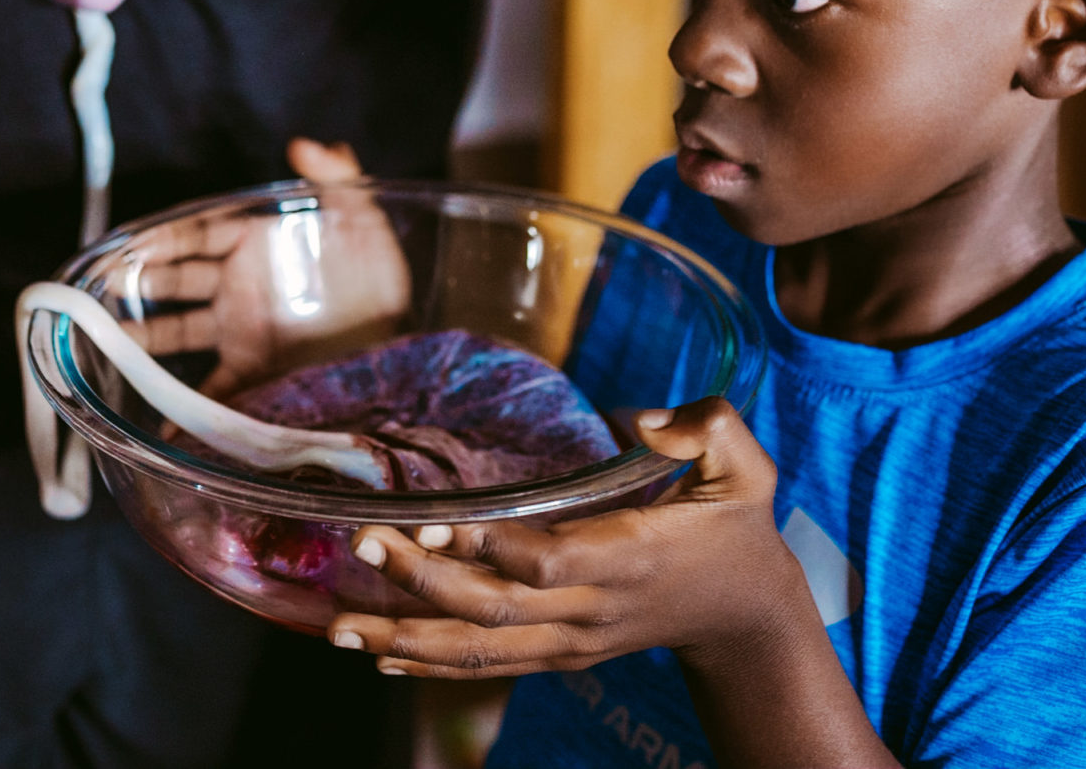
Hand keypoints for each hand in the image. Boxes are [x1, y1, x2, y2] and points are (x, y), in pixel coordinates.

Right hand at [131, 140, 409, 394]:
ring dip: (146, 335)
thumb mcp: (364, 220)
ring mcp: (242, 330)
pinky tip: (160, 419)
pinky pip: (212, 388)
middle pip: (179, 280)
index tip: (130, 246)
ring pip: (180, 330)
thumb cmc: (379, 275)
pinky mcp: (254, 371)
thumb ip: (338, 180)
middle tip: (101, 288)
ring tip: (111, 342)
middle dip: (141, 281)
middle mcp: (239, 286)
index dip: (164, 240)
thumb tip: (310, 144)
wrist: (397, 342)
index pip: (199, 236)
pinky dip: (185, 405)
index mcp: (257, 246)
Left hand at [328, 399, 810, 678]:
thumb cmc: (736, 529)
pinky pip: (486, 667)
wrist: (747, 618)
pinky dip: (429, 666)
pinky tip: (378, 657)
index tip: (435, 519)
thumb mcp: (747, 470)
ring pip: (478, 651)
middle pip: (493, 610)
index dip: (490, 546)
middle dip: (421, 582)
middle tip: (365, 543)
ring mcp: (571, 640)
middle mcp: (590, 609)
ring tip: (339, 627)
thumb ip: (709, 428)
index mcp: (629, 558)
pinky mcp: (558, 654)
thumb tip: (645, 418)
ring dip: (404, 640)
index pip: (548, 562)